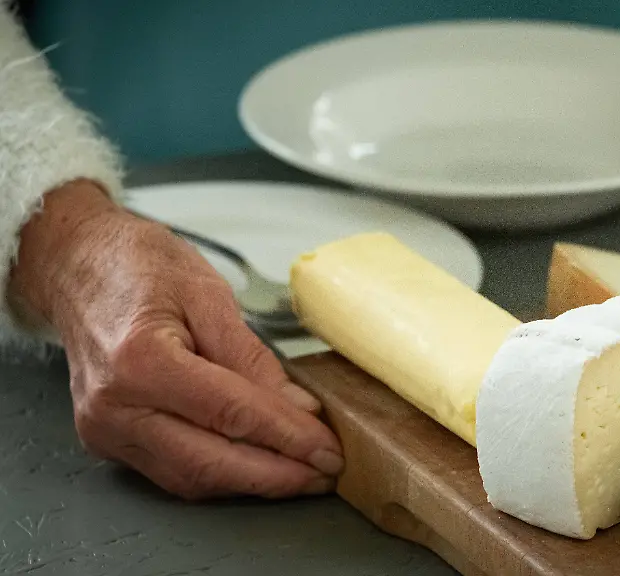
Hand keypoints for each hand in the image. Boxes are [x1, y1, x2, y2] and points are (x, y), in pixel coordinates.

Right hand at [8, 181, 343, 498]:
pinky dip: (222, 474)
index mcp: (140, 361)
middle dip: (277, 475)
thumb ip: (252, 357)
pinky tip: (259, 467)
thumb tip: (297, 407)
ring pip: (192, 479)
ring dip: (253, 483)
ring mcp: (106, 429)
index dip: (286, 437)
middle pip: (210, 462)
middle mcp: (115, 405)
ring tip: (302, 474)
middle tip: (325, 473)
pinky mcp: (108, 440)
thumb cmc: (137, 267)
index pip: (230, 413)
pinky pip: (173, 472)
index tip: (327, 450)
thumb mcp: (208, 294)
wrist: (77, 266)